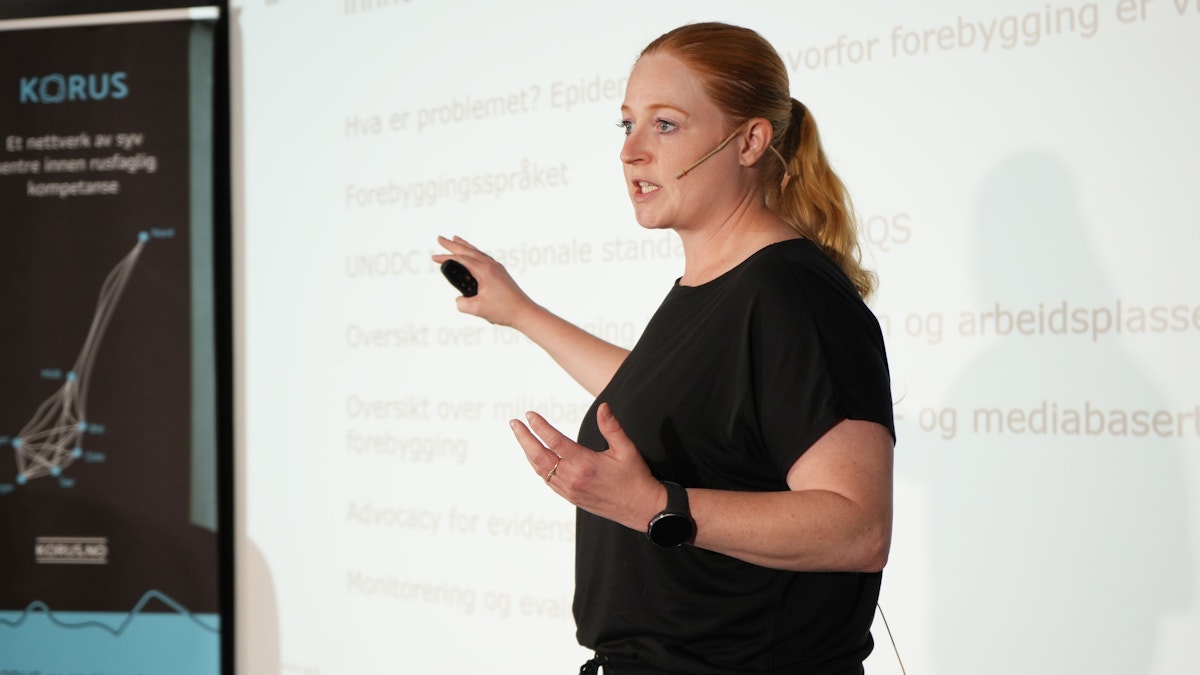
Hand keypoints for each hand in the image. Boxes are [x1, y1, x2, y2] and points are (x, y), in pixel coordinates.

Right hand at [432, 235, 536, 327]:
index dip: (446, 258)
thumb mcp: (477, 309)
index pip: (461, 259)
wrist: (524, 312)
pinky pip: (484, 258)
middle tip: (440, 238)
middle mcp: (491, 265)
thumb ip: (462, 304)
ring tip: (455, 239)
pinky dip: (475, 253)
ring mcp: (497, 268)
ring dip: (465, 246)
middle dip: (453, 245)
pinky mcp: (501, 273)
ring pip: (477, 252)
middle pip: (468, 250)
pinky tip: (473, 255)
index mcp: (484, 270)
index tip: (434, 257)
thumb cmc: (504, 310)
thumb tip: (459, 300)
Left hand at [509, 403, 664, 531]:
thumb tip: (603, 406)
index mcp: (585, 464)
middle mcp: (573, 478)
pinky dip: (538, 466)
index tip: (530, 415)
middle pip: (539, 456)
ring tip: (522, 437)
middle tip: (514, 424)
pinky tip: (536, 457)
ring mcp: (570, 489)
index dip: (540, 427)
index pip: (554, 441)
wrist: (640, 509)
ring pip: (540, 470)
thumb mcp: (626, 449)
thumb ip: (612, 427)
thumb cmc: (635, 478)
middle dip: (524, 438)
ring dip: (528, 452)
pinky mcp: (571, 497)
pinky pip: (548, 480)